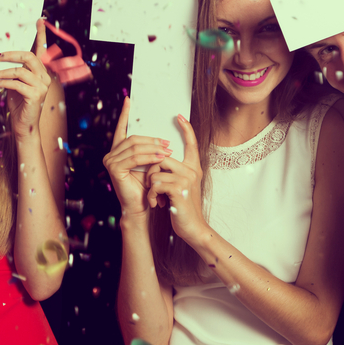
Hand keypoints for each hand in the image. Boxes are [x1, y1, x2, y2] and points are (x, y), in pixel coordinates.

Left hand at [0, 19, 51, 138]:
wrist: (24, 127)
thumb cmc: (18, 104)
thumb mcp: (15, 84)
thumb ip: (13, 72)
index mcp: (41, 72)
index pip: (42, 50)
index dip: (41, 34)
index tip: (39, 20)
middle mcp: (45, 77)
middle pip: (29, 56)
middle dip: (9, 54)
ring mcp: (42, 86)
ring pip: (20, 71)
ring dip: (1, 71)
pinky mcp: (36, 96)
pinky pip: (16, 84)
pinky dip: (2, 82)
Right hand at [102, 96, 169, 217]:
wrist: (141, 207)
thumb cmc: (147, 187)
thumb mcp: (149, 164)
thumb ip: (149, 150)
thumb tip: (162, 136)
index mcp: (118, 151)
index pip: (122, 129)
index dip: (125, 114)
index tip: (129, 100)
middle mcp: (111, 154)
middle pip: (133, 138)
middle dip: (152, 139)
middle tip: (168, 142)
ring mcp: (110, 161)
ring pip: (135, 147)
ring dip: (154, 147)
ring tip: (168, 150)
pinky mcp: (114, 168)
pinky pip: (134, 158)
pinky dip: (149, 156)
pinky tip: (160, 157)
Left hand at [145, 114, 206, 245]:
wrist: (193, 228)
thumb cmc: (182, 207)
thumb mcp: (180, 186)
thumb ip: (173, 172)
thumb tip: (159, 160)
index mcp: (193, 167)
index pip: (191, 143)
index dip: (186, 129)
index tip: (179, 115)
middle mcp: (192, 170)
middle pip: (162, 157)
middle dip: (151, 172)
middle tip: (153, 187)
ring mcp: (186, 180)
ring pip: (156, 170)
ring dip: (150, 185)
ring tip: (155, 197)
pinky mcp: (179, 190)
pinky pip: (155, 184)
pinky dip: (152, 195)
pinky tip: (157, 204)